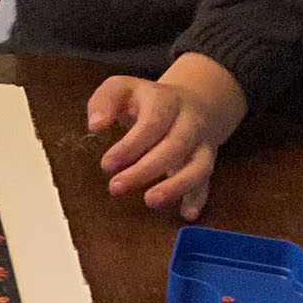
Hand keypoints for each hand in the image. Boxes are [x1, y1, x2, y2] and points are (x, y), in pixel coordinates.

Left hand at [88, 54, 248, 222]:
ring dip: (176, 186)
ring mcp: (201, 144)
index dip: (131, 145)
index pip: (153, 122)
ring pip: (198, 165)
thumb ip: (104, 101)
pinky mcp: (205, 162)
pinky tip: (187, 214)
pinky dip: (198, 198)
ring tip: (151, 201)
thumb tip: (95, 125)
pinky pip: (207, 181)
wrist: (195, 99)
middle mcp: (189, 123)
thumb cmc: (148, 101)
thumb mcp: (123, 89)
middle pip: (175, 146)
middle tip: (116, 187)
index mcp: (167, 101)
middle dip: (146, 169)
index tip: (107, 164)